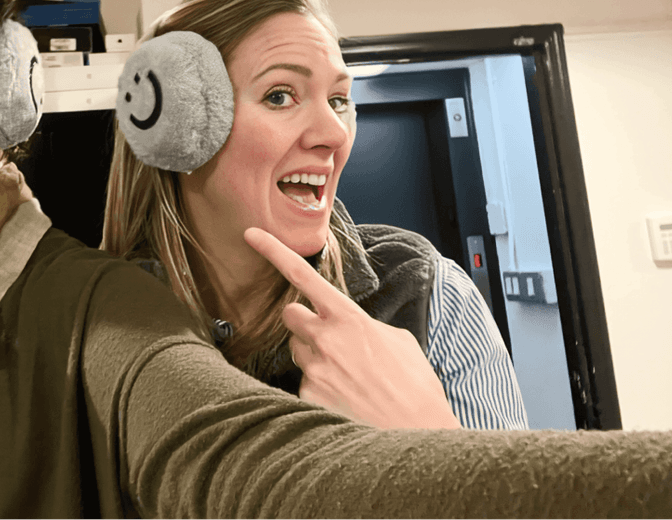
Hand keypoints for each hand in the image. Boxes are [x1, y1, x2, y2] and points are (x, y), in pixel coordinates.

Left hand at [244, 227, 459, 429]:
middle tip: (329, 340)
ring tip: (349, 379)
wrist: (419, 435)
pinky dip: (320, 391)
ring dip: (316, 359)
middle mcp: (325, 340)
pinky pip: (304, 386)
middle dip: (303, 323)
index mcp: (349, 319)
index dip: (273, 251)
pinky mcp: (307, 398)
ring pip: (298, 352)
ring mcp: (314, 371)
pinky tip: (346, 401)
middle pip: (290, 316)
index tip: (252, 234)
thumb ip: (366, 326)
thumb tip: (351, 327)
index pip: (302, 276)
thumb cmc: (415, 388)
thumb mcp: (399, 341)